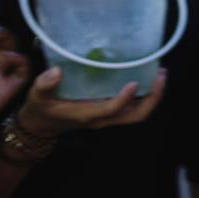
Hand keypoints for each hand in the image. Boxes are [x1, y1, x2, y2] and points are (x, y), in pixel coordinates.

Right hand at [15, 65, 166, 139]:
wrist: (41, 126)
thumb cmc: (41, 110)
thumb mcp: (37, 96)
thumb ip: (45, 84)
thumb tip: (56, 71)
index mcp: (87, 115)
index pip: (111, 110)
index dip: (124, 99)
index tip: (134, 82)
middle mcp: (103, 118)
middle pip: (136, 116)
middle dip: (153, 98)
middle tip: (161, 75)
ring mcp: (108, 117)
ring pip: (138, 113)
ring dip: (152, 96)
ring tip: (160, 73)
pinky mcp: (110, 112)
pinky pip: (133, 108)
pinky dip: (145, 95)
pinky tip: (147, 76)